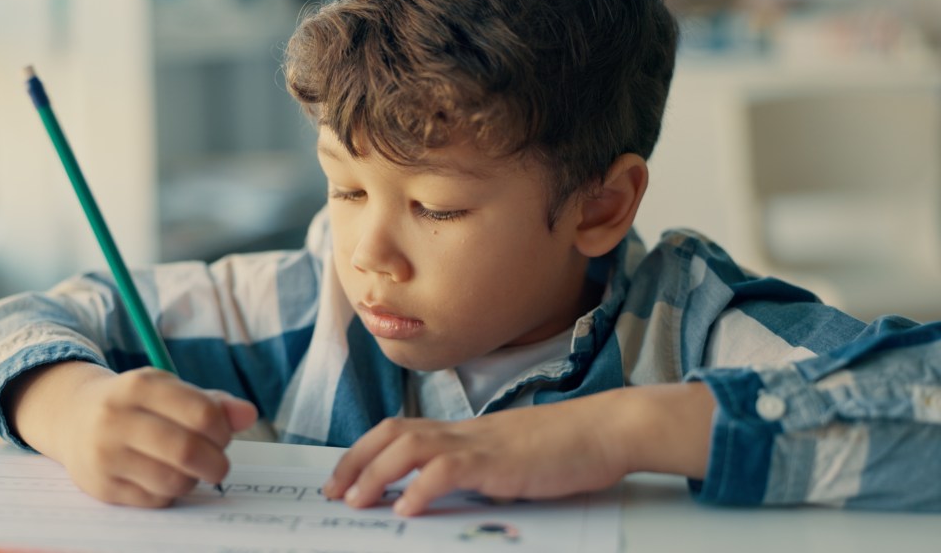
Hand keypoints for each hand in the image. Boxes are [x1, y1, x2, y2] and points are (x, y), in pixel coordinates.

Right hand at [5, 362, 257, 507]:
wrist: (72, 417)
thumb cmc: (135, 404)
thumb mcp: (169, 390)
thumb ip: (212, 403)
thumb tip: (249, 415)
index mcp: (140, 385)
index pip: (202, 413)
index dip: (223, 431)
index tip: (222, 436)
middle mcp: (116, 418)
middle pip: (187, 450)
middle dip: (216, 463)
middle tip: (218, 465)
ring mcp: (104, 454)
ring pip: (173, 480)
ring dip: (193, 480)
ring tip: (188, 469)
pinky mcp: (100, 486)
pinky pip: (155, 500)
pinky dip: (169, 493)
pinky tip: (162, 478)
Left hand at [324, 383, 714, 515]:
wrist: (607, 429)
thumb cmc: (566, 448)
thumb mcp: (510, 460)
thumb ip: (478, 472)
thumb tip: (448, 494)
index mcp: (464, 431)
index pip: (400, 431)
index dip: (365, 452)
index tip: (342, 479)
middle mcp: (463, 432)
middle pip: (392, 433)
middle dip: (355, 462)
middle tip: (333, 493)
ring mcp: (480, 443)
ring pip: (410, 447)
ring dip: (376, 474)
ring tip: (357, 502)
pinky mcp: (500, 461)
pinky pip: (449, 470)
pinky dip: (421, 489)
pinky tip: (406, 511)